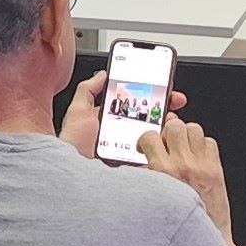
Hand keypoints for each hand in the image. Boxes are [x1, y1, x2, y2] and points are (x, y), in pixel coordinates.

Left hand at [59, 70, 188, 160]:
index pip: (138, 104)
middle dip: (167, 107)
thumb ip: (88, 90)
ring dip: (168, 125)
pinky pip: (154, 153)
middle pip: (152, 118)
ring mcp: (132, 148)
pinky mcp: (136, 162)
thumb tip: (104, 73)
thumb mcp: (77, 111)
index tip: (167, 87)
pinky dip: (163, 145)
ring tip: (171, 119)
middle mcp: (125, 133)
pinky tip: (165, 137)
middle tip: (174, 101)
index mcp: (114, 119)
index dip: (153, 94)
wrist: (72, 171)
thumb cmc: (73, 143)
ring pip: (157, 135)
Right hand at [141, 115, 233, 234]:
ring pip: (194, 129)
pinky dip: (203, 146)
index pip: (150, 137)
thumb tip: (146, 156)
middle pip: (175, 126)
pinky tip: (197, 158)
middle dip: (168, 132)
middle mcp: (182, 165)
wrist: (204, 240)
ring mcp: (202, 166)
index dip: (147, 139)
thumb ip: (147, 174)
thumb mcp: (152, 197)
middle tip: (167, 144)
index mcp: (161, 172)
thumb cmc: (175, 225)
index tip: (147, 145)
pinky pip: (210, 143)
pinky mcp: (216, 170)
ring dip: (187, 136)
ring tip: (183, 148)